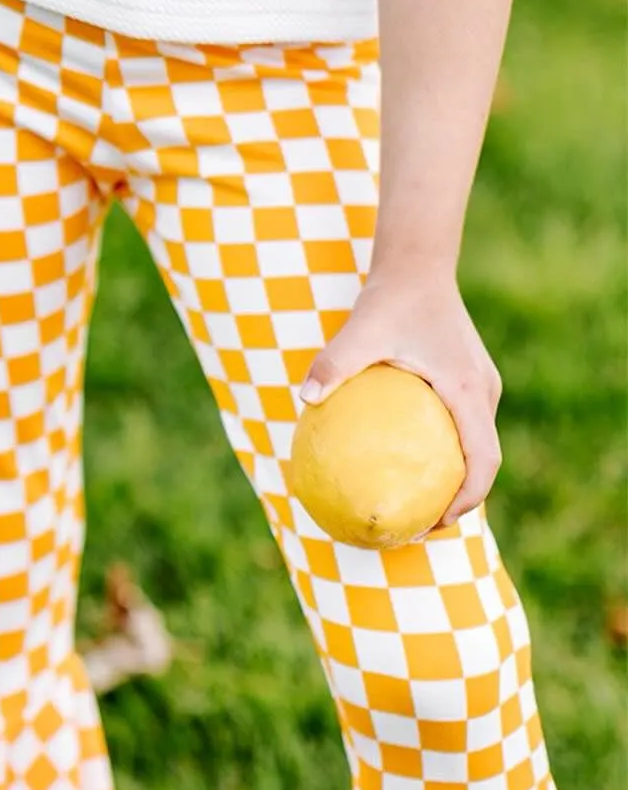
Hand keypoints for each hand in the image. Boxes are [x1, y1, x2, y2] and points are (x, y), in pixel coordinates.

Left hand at [299, 271, 501, 525]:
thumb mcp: (361, 329)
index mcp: (467, 390)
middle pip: (485, 459)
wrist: (418, 264)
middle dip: (462, 498)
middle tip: (423, 525)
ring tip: (417, 503)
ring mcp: (478, 384)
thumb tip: (305, 397)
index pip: (483, 459)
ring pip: (477, 443)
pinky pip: (462, 424)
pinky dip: (446, 450)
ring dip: (457, 476)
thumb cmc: (391, 298)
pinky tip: (405, 459)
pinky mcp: (467, 378)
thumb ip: (335, 363)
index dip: (469, 498)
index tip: (439, 523)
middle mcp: (481, 391)